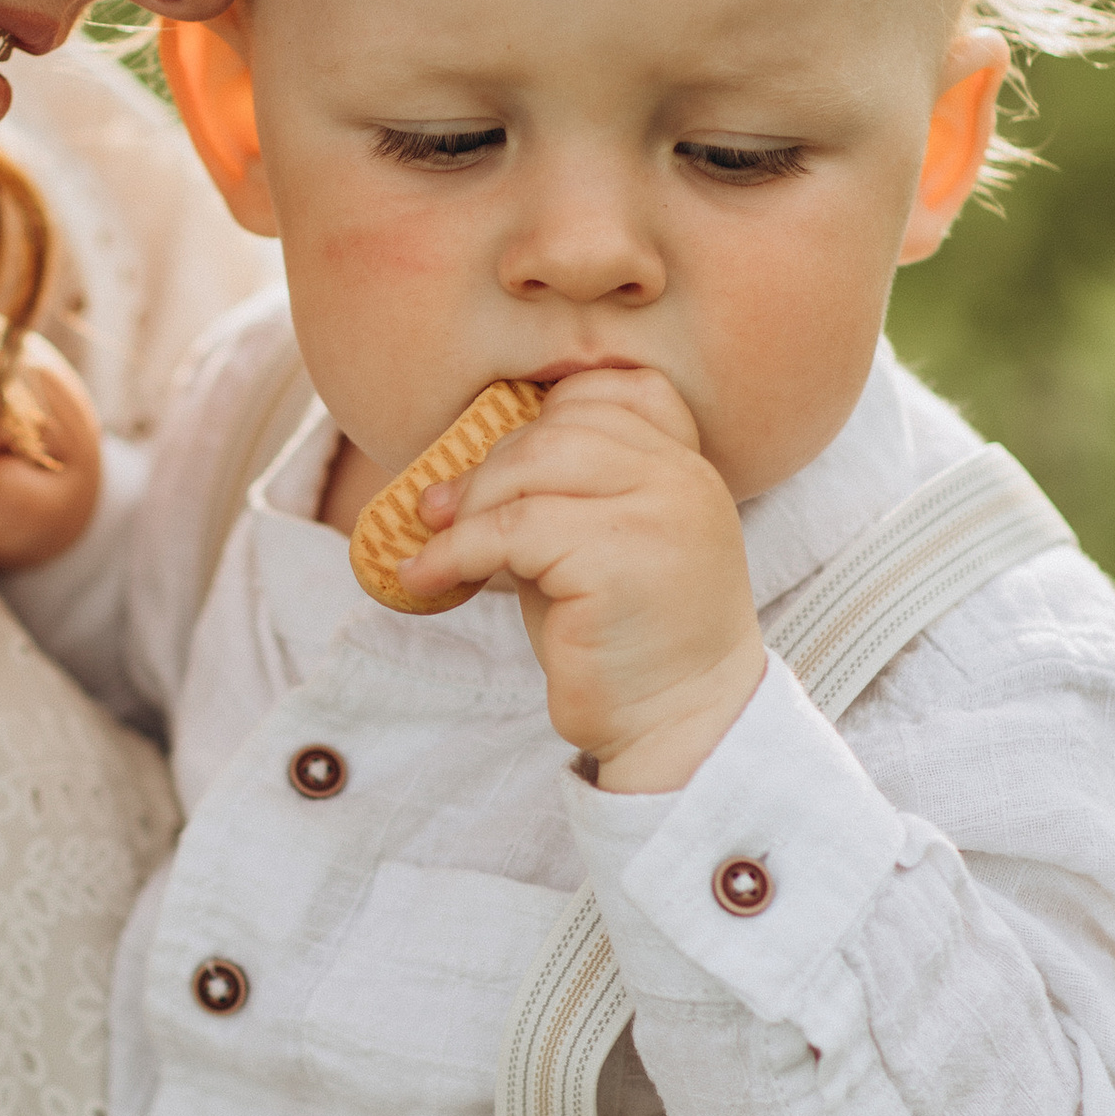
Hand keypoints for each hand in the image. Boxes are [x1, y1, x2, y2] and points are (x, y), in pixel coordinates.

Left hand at [403, 363, 766, 785]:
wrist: (675, 725)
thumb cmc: (622, 639)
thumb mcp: (594, 546)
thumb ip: (554, 495)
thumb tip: (447, 481)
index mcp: (688, 468)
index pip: (619, 390)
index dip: (547, 413)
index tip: (500, 466)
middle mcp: (683, 479)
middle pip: (562, 426)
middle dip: (490, 467)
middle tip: (442, 512)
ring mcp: (659, 514)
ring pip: (534, 467)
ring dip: (469, 506)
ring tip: (438, 546)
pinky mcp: (618, 560)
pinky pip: (511, 530)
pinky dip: (454, 552)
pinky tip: (426, 578)